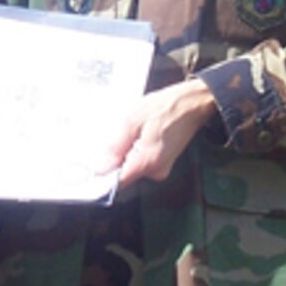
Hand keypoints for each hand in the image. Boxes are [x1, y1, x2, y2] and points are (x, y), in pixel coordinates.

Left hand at [100, 79, 217, 189]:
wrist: (193, 103)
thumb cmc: (165, 107)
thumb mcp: (132, 121)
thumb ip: (116, 148)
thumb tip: (101, 169)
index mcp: (147, 163)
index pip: (118, 182)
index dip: (103, 175)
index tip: (92, 166)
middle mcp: (156, 172)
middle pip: (125, 174)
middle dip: (116, 158)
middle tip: (117, 135)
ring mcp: (161, 168)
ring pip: (133, 167)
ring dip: (127, 152)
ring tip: (132, 130)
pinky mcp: (163, 163)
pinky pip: (142, 161)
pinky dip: (136, 150)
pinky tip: (140, 133)